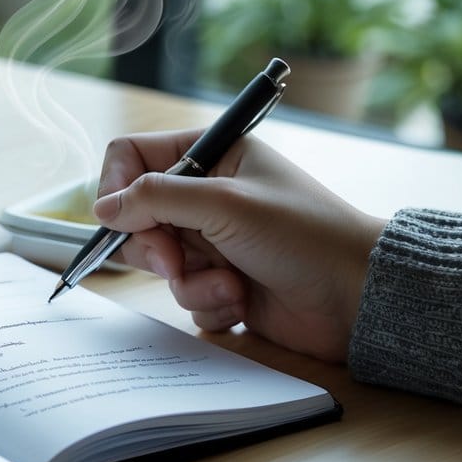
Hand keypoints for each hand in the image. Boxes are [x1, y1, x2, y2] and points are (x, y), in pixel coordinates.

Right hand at [93, 129, 386, 361]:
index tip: (122, 220)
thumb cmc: (303, 235)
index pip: (132, 158)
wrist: (359, 298)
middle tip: (176, 263)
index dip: (116, 188)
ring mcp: (213, 242)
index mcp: (211, 158)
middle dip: (154, 248)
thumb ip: (156, 198)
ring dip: (190, 282)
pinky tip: (243, 302)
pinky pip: (185, 296)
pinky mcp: (222, 283)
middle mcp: (207, 196)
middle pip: (137, 217)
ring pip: (160, 264)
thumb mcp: (224, 204)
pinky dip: (208, 304)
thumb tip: (102, 208)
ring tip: (231, 286)